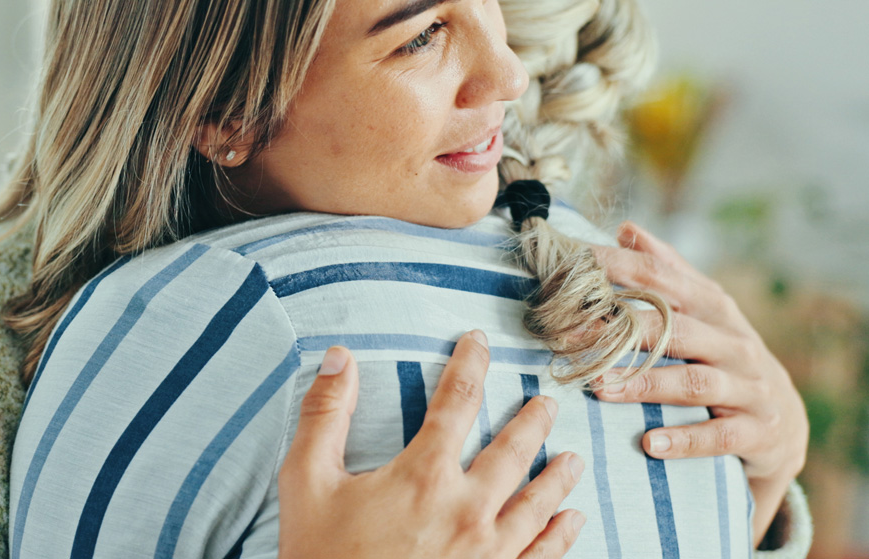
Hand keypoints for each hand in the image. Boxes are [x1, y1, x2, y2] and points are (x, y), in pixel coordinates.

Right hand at [279, 331, 585, 558]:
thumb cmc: (320, 552)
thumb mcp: (307, 479)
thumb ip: (324, 415)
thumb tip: (338, 357)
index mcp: (423, 476)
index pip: (455, 402)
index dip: (468, 365)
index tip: (478, 342)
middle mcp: (466, 510)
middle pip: (512, 452)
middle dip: (532, 422)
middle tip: (547, 403)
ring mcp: (486, 553)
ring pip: (536, 505)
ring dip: (557, 477)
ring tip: (573, 458)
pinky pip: (539, 556)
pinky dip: (560, 536)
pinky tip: (571, 521)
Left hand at [588, 221, 807, 546]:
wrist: (784, 421)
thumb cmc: (724, 355)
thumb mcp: (703, 310)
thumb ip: (666, 270)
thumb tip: (625, 228)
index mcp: (714, 306)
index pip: (662, 277)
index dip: (616, 267)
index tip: (570, 266)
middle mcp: (734, 342)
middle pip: (675, 330)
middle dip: (619, 332)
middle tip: (567, 338)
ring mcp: (749, 387)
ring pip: (694, 383)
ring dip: (644, 384)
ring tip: (598, 387)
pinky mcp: (756, 430)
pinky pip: (719, 436)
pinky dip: (685, 439)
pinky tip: (649, 443)